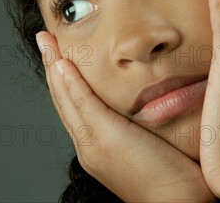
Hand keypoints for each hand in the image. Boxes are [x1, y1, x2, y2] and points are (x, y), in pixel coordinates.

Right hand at [36, 32, 215, 201]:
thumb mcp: (150, 144)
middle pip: (62, 99)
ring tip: (46, 41)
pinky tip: (62, 62)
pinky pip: (82, 104)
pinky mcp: (104, 139)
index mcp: (96, 146)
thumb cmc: (175, 179)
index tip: (58, 54)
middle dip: (50, 67)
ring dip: (53, 67)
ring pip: (66, 98)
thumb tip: (145, 101)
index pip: (73, 105)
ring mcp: (92, 144)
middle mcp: (87, 145)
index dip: (62, 78)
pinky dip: (70, 82)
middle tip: (44, 40)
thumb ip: (139, 123)